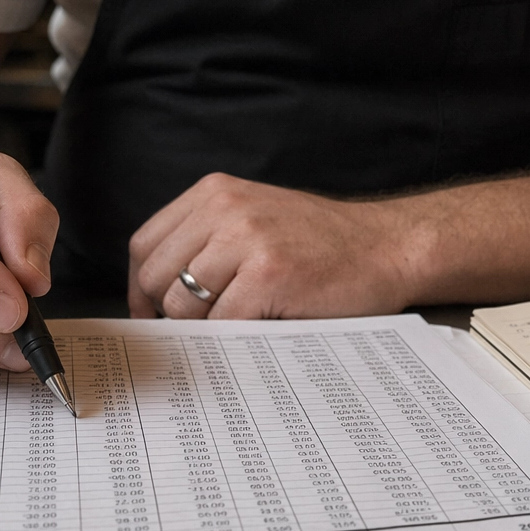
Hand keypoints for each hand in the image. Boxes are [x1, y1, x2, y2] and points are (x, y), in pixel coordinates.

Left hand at [128, 173, 417, 318]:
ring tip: (235, 327)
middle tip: (193, 332)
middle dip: (167, 313)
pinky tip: (257, 330)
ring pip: (182, 304)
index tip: (153, 314)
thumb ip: (207, 239)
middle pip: (155, 276)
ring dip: (202, 328)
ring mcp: (246, 241)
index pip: (145, 244)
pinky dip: (231, 338)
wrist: (387, 247)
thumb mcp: (254, 216)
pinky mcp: (267, 276)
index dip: (142, 288)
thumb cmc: (322, 242)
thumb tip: (156, 292)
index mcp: (214, 192)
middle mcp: (224, 209)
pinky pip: (221, 323)